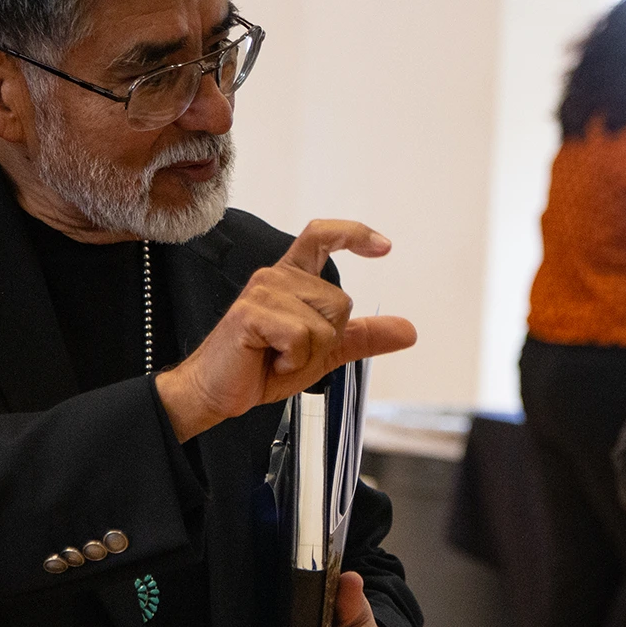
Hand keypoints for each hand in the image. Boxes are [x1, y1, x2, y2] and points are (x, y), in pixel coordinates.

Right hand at [156, 220, 417, 439]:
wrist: (218, 393)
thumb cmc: (262, 367)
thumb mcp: (324, 351)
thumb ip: (363, 337)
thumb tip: (407, 330)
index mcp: (291, 279)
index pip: (322, 237)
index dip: (355, 234)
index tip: (384, 247)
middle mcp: (276, 278)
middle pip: (341, 303)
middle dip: (327, 340)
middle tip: (291, 353)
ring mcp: (263, 292)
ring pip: (324, 324)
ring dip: (308, 355)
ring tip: (277, 357)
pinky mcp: (251, 313)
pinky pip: (301, 337)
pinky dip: (292, 361)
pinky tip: (268, 361)